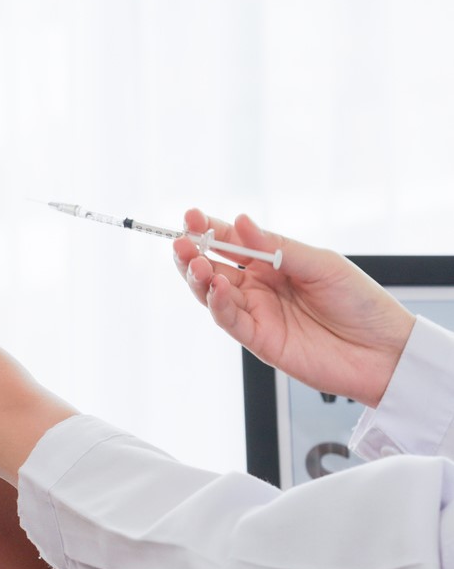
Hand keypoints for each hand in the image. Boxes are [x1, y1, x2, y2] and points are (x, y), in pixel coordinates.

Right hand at [174, 209, 414, 406]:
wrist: (386, 351)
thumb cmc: (361, 303)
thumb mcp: (322, 264)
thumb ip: (278, 248)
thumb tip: (242, 222)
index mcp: (273, 264)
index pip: (232, 242)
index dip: (209, 229)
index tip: (191, 216)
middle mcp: (259, 287)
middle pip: (213, 267)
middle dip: (193, 253)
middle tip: (181, 241)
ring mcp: (257, 313)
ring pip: (213, 293)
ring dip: (198, 277)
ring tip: (193, 262)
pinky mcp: (260, 340)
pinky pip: (230, 320)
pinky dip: (217, 304)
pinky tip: (214, 287)